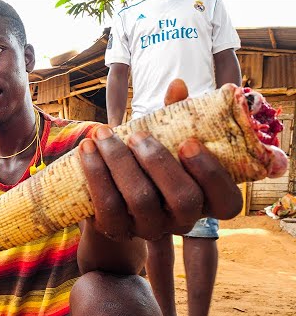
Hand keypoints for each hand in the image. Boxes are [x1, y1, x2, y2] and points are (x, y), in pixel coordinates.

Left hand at [80, 79, 241, 241]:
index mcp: (206, 200)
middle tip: (137, 135)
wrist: (109, 191)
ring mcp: (149, 229)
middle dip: (160, 162)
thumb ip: (176, 117)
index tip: (189, 142)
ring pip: (141, 200)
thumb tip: (177, 85)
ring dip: (120, 161)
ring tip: (103, 134)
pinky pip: (106, 206)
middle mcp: (182, 221)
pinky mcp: (116, 230)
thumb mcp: (165, 139)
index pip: (227, 202)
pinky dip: (95, 172)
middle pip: (183, 199)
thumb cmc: (146, 160)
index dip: (212, 174)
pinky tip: (87, 148)